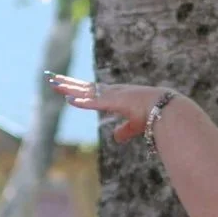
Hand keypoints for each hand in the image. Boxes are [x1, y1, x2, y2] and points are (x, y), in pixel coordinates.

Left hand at [47, 74, 168, 143]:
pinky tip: (69, 101)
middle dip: (67, 83)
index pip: (91, 90)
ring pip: (85, 91)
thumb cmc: (153, 116)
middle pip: (84, 87)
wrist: (167, 110)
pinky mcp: (115, 102)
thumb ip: (124, 130)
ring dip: (68, 88)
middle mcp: (112, 92)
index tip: (64, 84)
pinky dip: (81, 102)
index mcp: (116, 96)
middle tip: (50, 78)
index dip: (77, 88)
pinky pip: (94, 102)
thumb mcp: (134, 125)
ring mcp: (113, 96)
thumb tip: (116, 138)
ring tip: (52, 84)